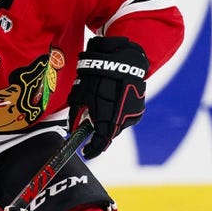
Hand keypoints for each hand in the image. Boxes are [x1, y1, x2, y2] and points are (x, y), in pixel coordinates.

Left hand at [67, 35, 148, 158]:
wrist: (122, 58)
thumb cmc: (98, 76)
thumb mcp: (80, 95)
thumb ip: (75, 115)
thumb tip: (72, 128)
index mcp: (108, 120)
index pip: (101, 143)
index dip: (93, 150)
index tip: (86, 152)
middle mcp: (123, 120)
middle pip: (109, 134)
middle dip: (99, 133)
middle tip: (88, 129)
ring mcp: (133, 113)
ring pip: (118, 124)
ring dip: (108, 121)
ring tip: (100, 108)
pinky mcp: (139, 106)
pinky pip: (125, 115)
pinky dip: (117, 113)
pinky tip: (111, 101)